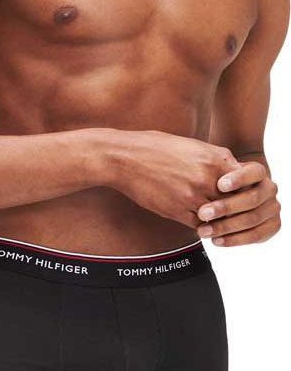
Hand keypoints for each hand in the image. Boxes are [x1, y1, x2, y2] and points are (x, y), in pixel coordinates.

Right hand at [109, 129, 242, 228]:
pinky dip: (203, 225)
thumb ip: (217, 157)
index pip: (245, 182)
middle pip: (235, 202)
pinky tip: (200, 221)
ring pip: (219, 217)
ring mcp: (193, 197)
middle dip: (234, 206)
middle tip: (231, 209)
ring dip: (219, 219)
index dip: (244, 189)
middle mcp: (207, 179)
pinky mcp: (178, 212)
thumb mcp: (193, 144)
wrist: (126, 158)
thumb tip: (235, 168)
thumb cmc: (157, 147)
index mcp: (214, 159)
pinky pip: (200, 225)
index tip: (238, 192)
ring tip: (217, 218)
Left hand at [196, 160, 280, 245]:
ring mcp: (272, 208)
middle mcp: (269, 189)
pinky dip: (234, 239)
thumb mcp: (219, 172)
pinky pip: (255, 235)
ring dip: (226, 227)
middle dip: (226, 207)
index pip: (252, 173)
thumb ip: (217, 174)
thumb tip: (206, 176)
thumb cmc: (222, 182)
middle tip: (203, 213)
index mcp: (259, 172)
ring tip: (204, 230)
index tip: (219, 185)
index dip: (238, 179)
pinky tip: (216, 240)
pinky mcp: (272, 226)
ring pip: (252, 219)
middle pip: (251, 199)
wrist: (236, 195)